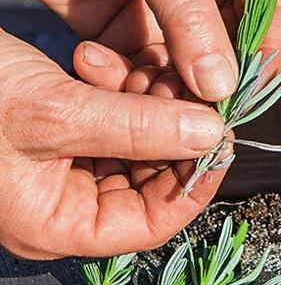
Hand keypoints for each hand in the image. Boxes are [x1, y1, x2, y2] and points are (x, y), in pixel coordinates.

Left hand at [0, 0, 280, 100]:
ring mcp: (174, 10)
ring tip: (143, 93)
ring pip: (188, 70)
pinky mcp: (133, 28)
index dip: (259, 62)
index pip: (272, 20)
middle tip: (186, 109)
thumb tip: (222, 89)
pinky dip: (130, 82)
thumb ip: (193, 21)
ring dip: (169, 89)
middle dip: (210, 82)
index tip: (235, 99)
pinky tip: (106, 71)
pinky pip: (144, 70)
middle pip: (232, 52)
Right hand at [0, 30, 229, 259]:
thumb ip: (137, 127)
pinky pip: (109, 119)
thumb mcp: (55, 113)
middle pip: (148, 179)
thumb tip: (209, 136)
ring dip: (144, 103)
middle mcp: (63, 202)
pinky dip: (116, 91)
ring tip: (138, 66)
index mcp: (57, 224)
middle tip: (184, 90)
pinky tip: (97, 60)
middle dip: (170, 131)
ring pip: (133, 143)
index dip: (194, 184)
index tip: (221, 140)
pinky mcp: (59, 131)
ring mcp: (61, 166)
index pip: (151, 223)